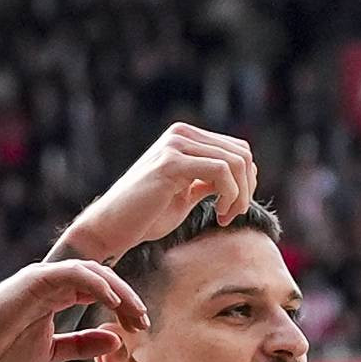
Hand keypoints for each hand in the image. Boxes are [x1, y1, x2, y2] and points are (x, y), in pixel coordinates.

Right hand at [0, 256, 141, 361]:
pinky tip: (113, 301)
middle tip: (145, 321)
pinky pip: (76, 273)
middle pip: (104, 279)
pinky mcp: (39, 277)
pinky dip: (97, 284)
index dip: (124, 307)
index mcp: (59, 294)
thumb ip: (83, 345)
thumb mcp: (53, 351)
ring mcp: (47, 276)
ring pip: (95, 272)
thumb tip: (116, 341)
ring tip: (135, 312)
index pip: (101, 292)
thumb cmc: (5, 347)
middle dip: (128, 299)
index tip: (140, 327)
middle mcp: (56, 281)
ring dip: (119, 291)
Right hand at [57, 124, 256, 259]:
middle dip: (247, 189)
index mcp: (185, 137)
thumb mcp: (188, 192)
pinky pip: (221, 171)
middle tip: (232, 215)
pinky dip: (230, 196)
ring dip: (240, 196)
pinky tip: (218, 215)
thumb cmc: (148, 215)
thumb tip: (248, 172)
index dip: (247, 181)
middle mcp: (180, 134)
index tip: (232, 208)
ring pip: (235, 162)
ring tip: (225, 217)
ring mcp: (175, 144)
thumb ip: (211, 178)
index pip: (238, 149)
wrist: (112, 227)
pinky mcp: (171, 162)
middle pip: (242, 154)